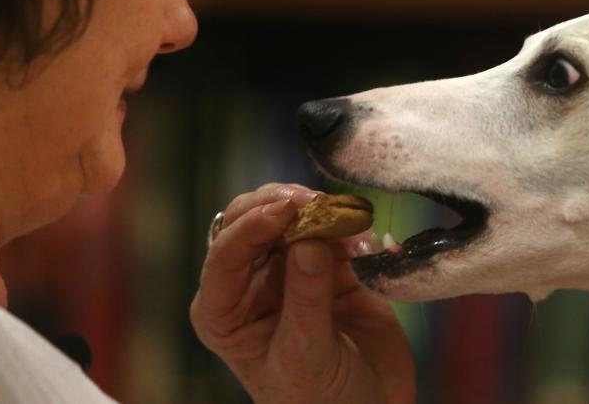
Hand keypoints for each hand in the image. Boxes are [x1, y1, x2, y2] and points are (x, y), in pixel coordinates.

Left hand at [190, 183, 414, 403]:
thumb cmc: (323, 402)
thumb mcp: (308, 357)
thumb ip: (307, 297)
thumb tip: (308, 239)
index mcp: (226, 311)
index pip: (225, 254)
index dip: (252, 226)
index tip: (288, 210)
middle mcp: (251, 283)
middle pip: (251, 219)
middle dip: (282, 204)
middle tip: (319, 204)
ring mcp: (290, 270)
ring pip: (291, 214)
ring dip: (318, 209)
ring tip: (349, 223)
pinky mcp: (329, 264)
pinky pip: (331, 227)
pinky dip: (346, 223)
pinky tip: (363, 239)